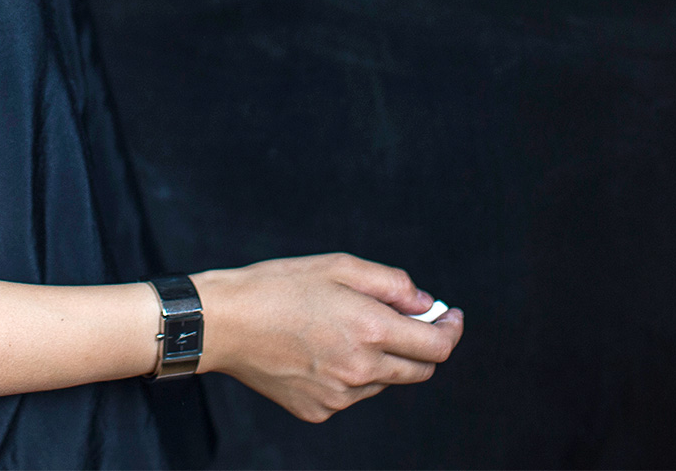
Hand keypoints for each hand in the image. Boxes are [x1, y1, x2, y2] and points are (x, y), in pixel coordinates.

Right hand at [192, 253, 463, 422]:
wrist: (224, 323)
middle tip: (408, 320)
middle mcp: (361, 370)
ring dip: (381, 358)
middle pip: (419, 371)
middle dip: (423, 345)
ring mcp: (340, 396)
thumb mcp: (338, 266)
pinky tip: (319, 349)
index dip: (451, 330)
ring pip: (383, 382)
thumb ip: (391, 284)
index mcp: (370, 330)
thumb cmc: (277, 286)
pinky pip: (351, 394)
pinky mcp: (318, 409)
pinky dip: (350, 374)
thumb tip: (424, 302)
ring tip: (341, 328)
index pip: (437, 346)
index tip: (450, 317)